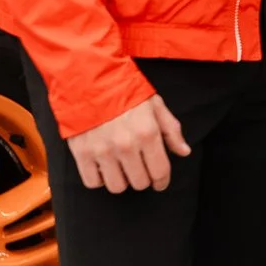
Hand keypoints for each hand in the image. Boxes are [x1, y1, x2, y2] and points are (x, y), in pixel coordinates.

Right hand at [65, 93, 188, 192]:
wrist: (89, 78)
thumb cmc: (124, 90)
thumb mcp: (154, 104)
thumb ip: (171, 129)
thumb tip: (183, 151)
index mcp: (147, 133)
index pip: (160, 172)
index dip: (162, 181)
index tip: (160, 182)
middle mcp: (126, 145)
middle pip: (139, 183)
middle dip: (143, 178)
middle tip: (139, 169)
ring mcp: (102, 151)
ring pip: (117, 187)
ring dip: (121, 180)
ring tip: (121, 168)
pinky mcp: (82, 153)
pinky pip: (93, 182)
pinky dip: (99, 178)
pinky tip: (103, 167)